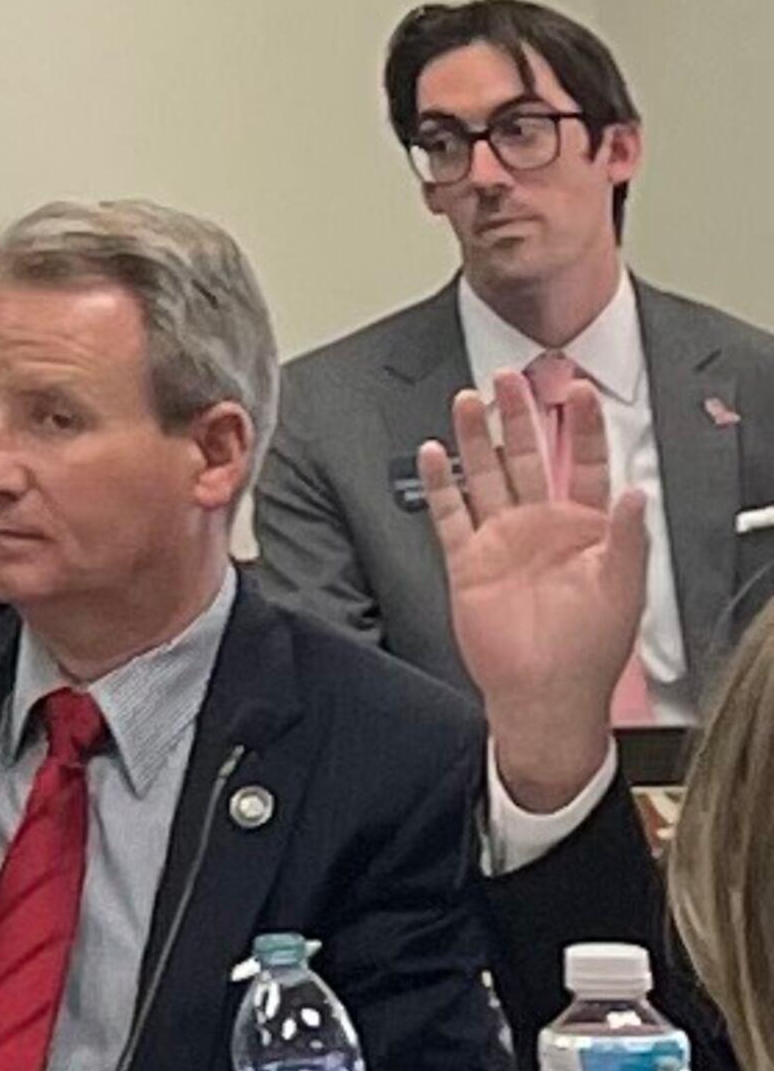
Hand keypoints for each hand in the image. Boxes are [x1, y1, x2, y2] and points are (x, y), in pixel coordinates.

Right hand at [424, 371, 649, 812]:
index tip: (578, 390)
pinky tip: (434, 454)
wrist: (543, 691)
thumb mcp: (623, 588)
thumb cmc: (589, 650)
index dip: (582, 427)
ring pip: (486, 475)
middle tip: (512, 378)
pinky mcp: (468, 561)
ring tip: (469, 399)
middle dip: (521, 416)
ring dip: (477, 438)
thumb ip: (627, 536)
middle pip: (528, 457)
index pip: (585, 463)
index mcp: (585, 529)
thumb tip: (635, 492)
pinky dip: (441, 483)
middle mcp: (542, 527)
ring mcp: (502, 541)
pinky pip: (450, 514)